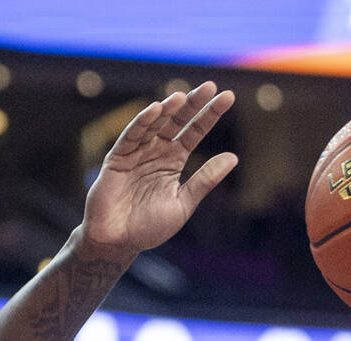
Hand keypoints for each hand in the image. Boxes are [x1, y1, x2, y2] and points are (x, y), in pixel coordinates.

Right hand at [80, 82, 237, 258]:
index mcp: (173, 161)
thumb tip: (233, 158)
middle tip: (209, 86)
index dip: (210, 115)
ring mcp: (136, 153)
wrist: (117, 243)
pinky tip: (156, 110)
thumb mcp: (183, 204)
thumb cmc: (149, 228)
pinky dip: (142, 122)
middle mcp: (156, 152)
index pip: (194, 132)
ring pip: (153, 125)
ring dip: (167, 110)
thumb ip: (205, 181)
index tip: (228, 97)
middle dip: (192, 105)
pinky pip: (131, 136)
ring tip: (182, 97)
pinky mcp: (117, 159)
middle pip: (176, 122)